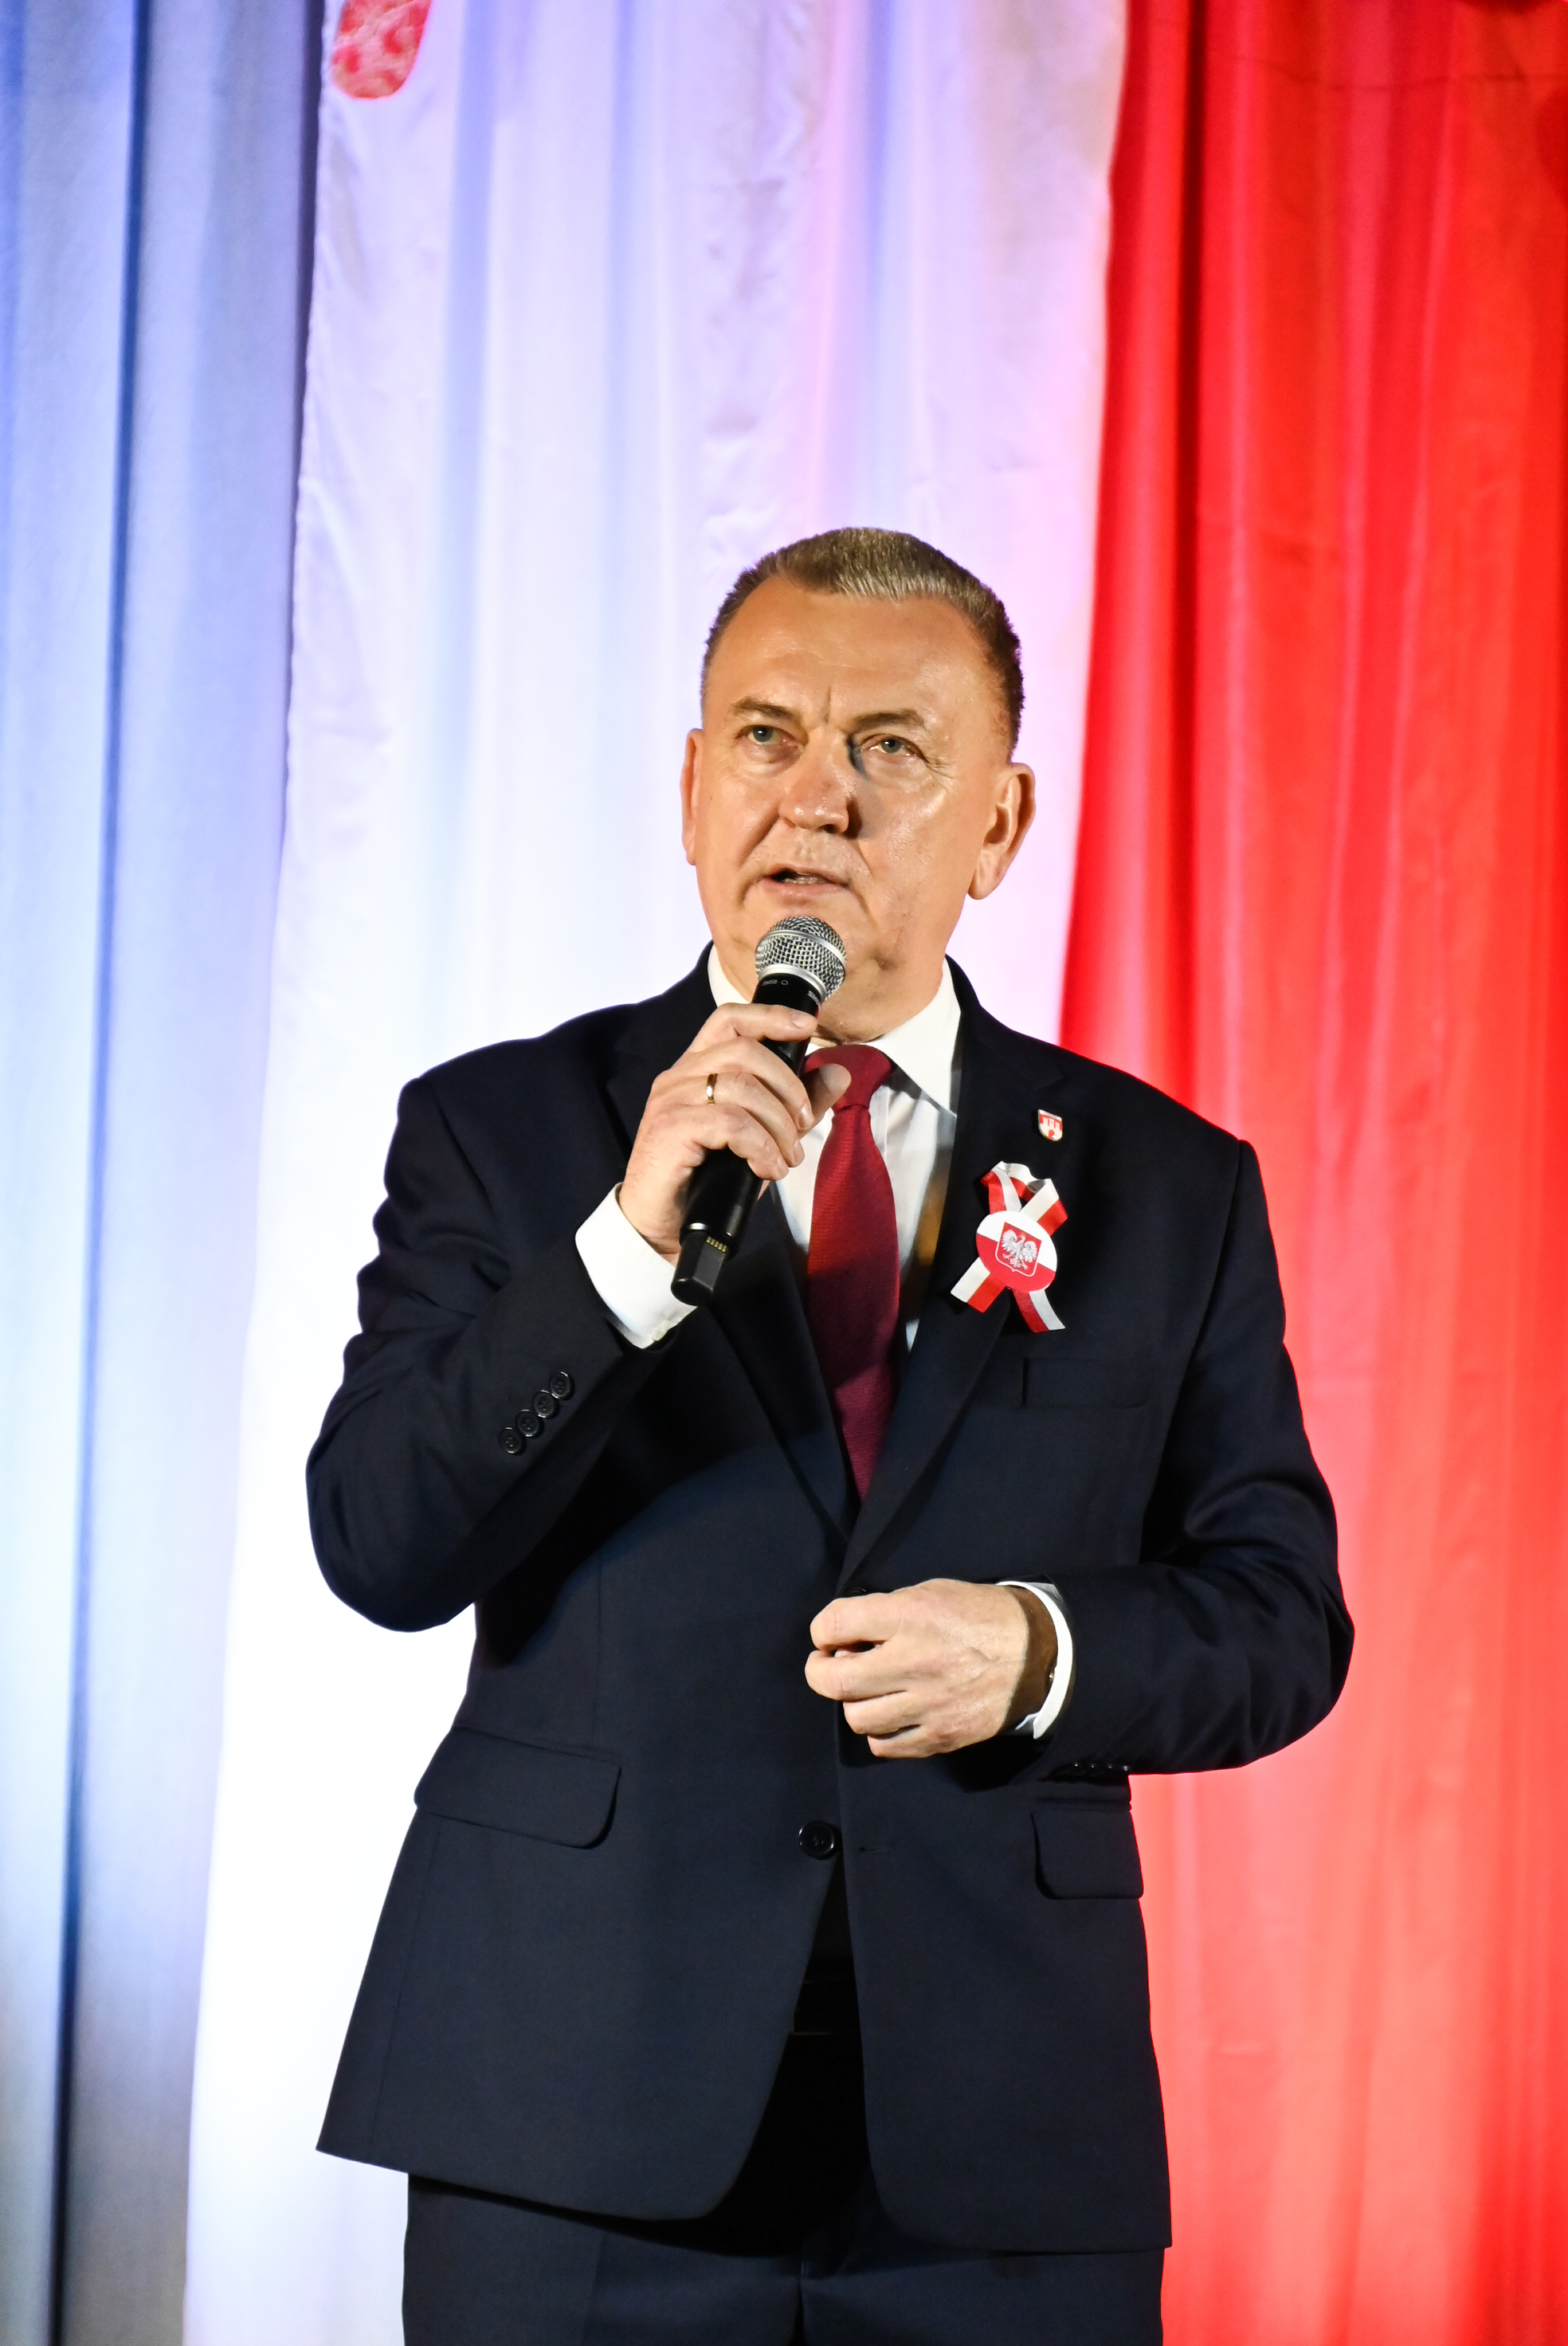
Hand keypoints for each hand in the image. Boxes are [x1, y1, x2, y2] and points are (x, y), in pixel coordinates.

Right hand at [619, 1003, 850, 1263]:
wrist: (661, 1226)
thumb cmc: (707, 1180)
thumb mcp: (761, 1137)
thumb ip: (796, 1104)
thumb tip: (839, 1073)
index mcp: (696, 1069)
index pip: (729, 1020)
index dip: (770, 1016)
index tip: (807, 1026)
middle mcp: (679, 1077)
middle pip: (744, 1050)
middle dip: (788, 1086)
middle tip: (804, 1124)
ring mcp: (671, 1101)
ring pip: (741, 1087)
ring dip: (778, 1124)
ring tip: (787, 1157)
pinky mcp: (670, 1129)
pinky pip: (730, 1122)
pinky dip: (760, 1146)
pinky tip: (768, 1169)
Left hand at [804, 1580, 1055, 1758]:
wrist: (1035, 1654)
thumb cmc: (977, 1615)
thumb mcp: (931, 1592)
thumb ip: (885, 1613)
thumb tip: (846, 1637)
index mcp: (910, 1616)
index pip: (835, 1623)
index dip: (823, 1629)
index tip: (829, 1634)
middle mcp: (914, 1662)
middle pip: (835, 1681)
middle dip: (820, 1671)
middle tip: (828, 1665)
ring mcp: (928, 1705)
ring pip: (857, 1718)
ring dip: (854, 1702)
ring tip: (868, 1690)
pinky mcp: (941, 1736)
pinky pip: (885, 1746)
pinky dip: (879, 1731)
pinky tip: (891, 1713)